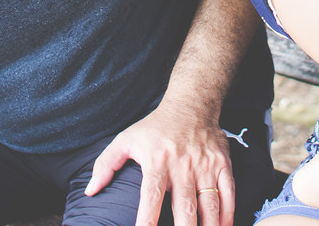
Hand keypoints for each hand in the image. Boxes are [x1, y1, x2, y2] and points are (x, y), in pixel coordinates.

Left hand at [86, 101, 233, 225]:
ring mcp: (205, 166)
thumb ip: (106, 165)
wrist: (192, 104)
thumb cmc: (155, 127)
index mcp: (157, 162)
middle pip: (184, 206)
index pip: (151, 197)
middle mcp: (182, 166)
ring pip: (209, 203)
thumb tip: (90, 192)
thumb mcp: (126, 140)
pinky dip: (228, 214)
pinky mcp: (222, 164)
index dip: (147, 220)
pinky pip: (228, 193)